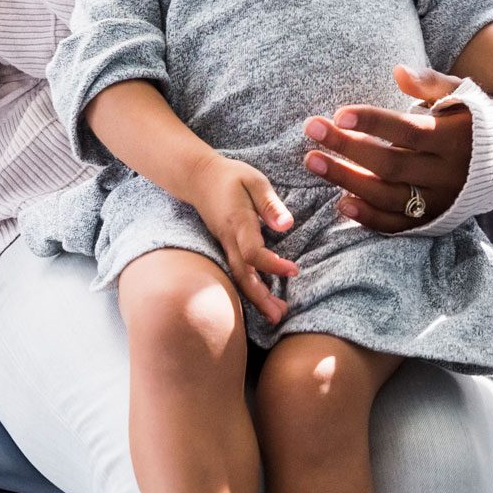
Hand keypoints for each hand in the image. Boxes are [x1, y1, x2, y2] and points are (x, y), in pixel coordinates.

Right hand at [184, 154, 297, 322]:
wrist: (198, 176)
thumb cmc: (231, 176)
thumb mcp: (254, 181)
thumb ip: (270, 204)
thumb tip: (286, 225)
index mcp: (238, 221)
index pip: (252, 251)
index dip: (272, 265)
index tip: (294, 271)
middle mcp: (228, 238)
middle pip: (242, 274)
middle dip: (260, 297)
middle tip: (280, 316)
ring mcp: (224, 244)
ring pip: (238, 277)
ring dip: (255, 297)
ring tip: (275, 315)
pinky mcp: (225, 246)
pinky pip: (237, 271)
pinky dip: (249, 287)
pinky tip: (263, 298)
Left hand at [303, 64, 473, 233]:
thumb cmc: (470, 119)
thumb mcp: (459, 94)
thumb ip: (430, 83)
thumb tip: (398, 70)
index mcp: (454, 138)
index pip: (408, 131)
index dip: (373, 122)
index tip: (338, 113)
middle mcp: (447, 173)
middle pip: (390, 164)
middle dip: (347, 147)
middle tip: (312, 129)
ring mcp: (439, 201)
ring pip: (388, 195)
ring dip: (346, 180)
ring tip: (312, 161)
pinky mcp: (432, 220)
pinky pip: (397, 224)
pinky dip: (368, 217)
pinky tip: (340, 201)